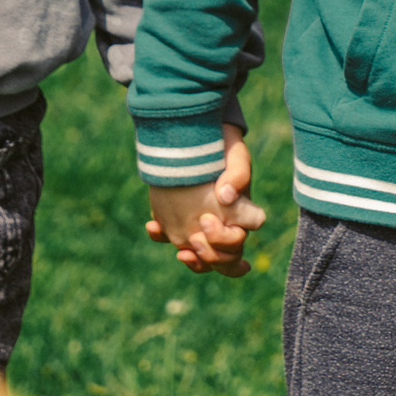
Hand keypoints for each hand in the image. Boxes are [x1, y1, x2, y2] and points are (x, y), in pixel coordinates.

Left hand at [143, 124, 267, 276]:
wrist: (199, 135)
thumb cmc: (225, 146)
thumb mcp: (236, 155)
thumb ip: (238, 174)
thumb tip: (226, 196)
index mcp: (241, 214)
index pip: (241, 238)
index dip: (228, 240)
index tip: (207, 220)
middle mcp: (225, 225)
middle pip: (226, 258)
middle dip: (211, 255)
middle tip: (194, 237)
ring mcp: (202, 225)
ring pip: (203, 259)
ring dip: (194, 260)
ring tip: (181, 250)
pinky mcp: (181, 218)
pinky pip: (174, 239)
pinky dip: (162, 237)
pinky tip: (154, 227)